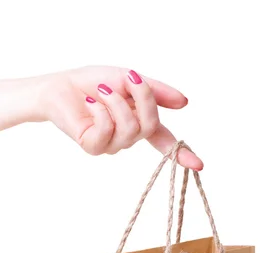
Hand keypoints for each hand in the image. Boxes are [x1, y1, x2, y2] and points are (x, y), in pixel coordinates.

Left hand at [39, 66, 202, 169]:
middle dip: (145, 99)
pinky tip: (90, 103)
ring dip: (118, 102)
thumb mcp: (129, 79)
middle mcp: (127, 138)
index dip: (182, 154)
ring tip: (102, 90)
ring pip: (130, 129)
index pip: (163, 141)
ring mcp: (110, 145)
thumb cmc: (92, 82)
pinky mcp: (93, 146)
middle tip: (130, 79)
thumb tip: (184, 103)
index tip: (199, 165)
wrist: (60, 85)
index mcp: (139, 122)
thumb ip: (155, 91)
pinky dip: (101, 111)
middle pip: (150, 126)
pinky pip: (108, 131)